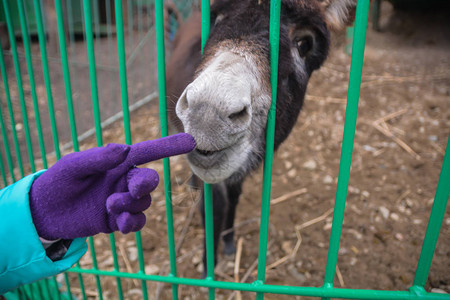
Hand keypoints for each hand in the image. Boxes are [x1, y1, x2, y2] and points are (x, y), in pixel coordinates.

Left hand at [29, 133, 194, 239]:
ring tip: (109, 205)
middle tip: (133, 188)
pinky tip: (119, 222)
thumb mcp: (74, 166)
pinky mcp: (117, 220)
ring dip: (131, 204)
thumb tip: (124, 149)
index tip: (190, 141)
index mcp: (116, 163)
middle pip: (149, 180)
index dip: (169, 146)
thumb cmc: (58, 182)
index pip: (147, 152)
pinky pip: (137, 221)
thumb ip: (98, 158)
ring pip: (144, 202)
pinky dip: (132, 222)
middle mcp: (123, 180)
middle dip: (145, 184)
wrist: (45, 212)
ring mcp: (122, 200)